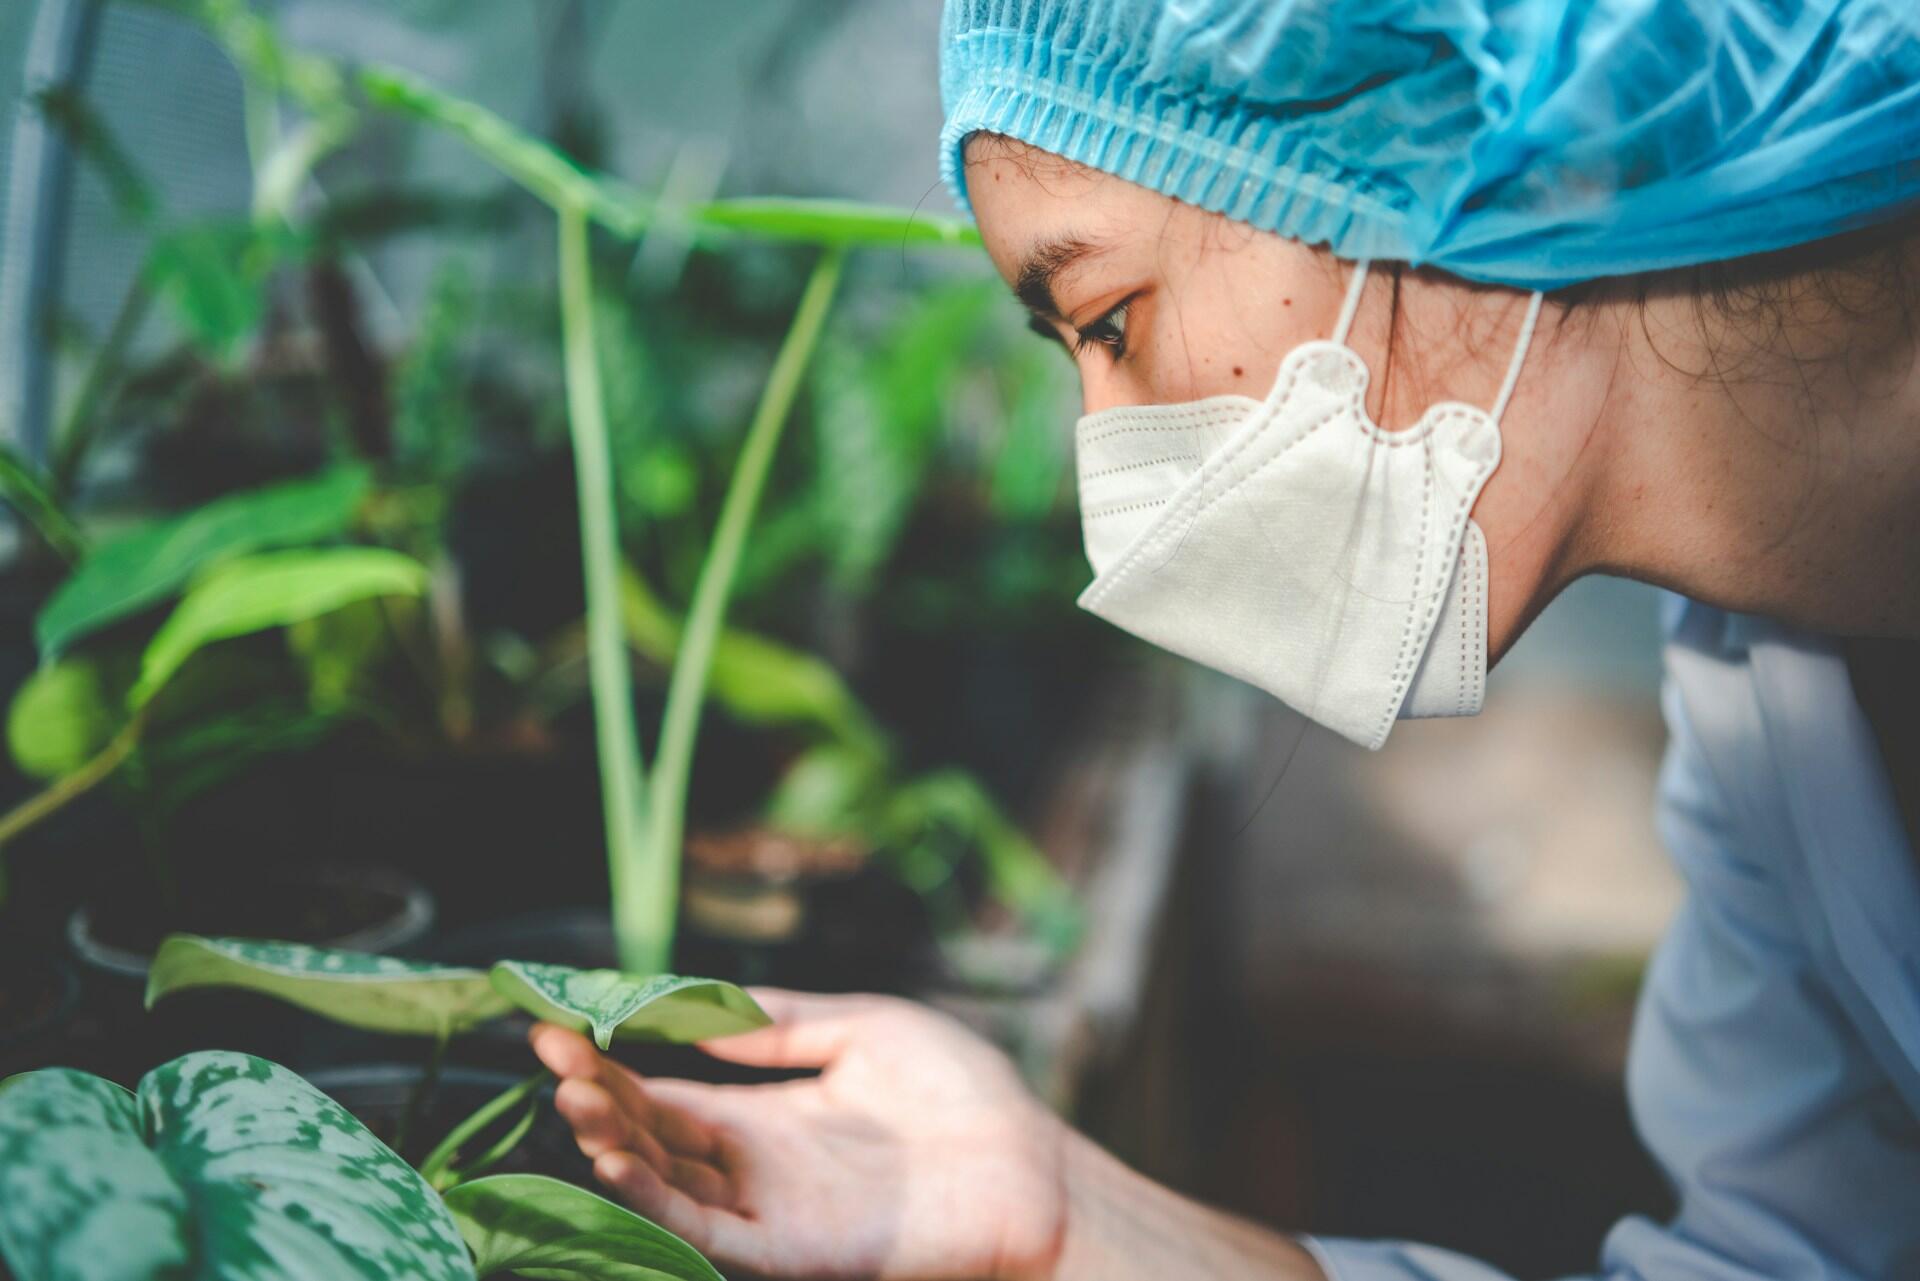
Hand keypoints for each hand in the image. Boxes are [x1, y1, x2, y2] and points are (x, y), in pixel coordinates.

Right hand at [530, 990, 1069, 1280]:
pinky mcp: (791, 1253)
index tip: (561, 1022)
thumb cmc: (965, 1095)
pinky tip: (619, 1161)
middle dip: (597, 1098)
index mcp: (771, 1115)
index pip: (669, 1092)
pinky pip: (706, 1233)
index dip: (615, 1061)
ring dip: (613, 1145)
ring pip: (667, 1186)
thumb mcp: (864, 1029)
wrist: (1034, 1166)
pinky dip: (656, 1201)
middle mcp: (757, 1168)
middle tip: (549, 1052)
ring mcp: (771, 1212)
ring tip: (570, 1098)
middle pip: (654, 1137)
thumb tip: (696, 1007)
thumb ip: (780, 1024)